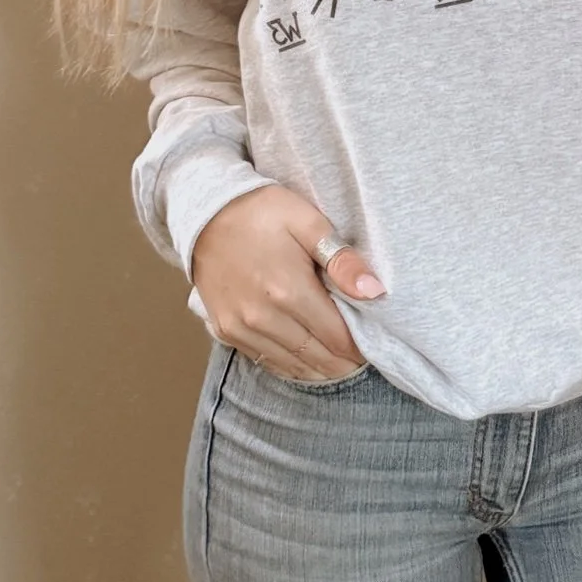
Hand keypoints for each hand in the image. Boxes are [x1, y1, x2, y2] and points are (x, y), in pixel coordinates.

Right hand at [189, 185, 381, 380]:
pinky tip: (305, 362)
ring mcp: (241, 327)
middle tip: (360, 361)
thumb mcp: (308, 221)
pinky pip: (264, 361)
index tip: (373, 347)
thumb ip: (342, 260)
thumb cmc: (262, 211)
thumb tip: (376, 292)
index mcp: (289, 290)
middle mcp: (263, 317)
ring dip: (318, 370)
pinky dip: (289, 365)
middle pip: (316, 357)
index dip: (359, 347)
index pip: (337, 337)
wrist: (206, 212)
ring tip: (339, 366)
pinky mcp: (226, 330)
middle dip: (343, 363)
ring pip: (291, 365)